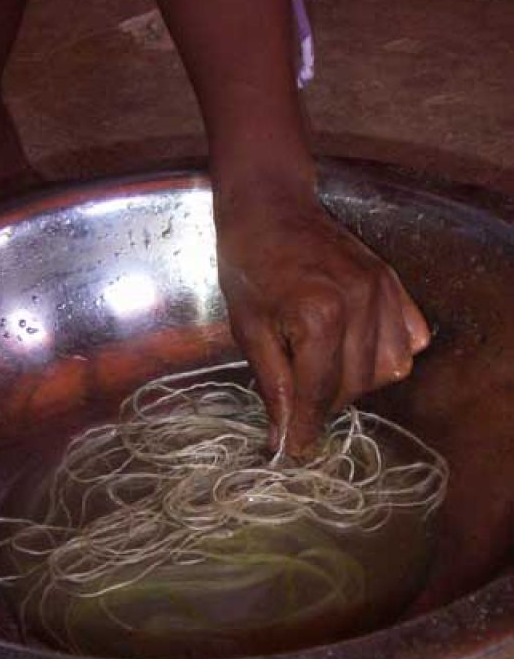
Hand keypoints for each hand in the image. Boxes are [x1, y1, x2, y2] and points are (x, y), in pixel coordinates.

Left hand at [215, 174, 429, 456]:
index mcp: (318, 316)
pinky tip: (358, 350)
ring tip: (326, 370)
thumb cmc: (249, 266)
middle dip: (326, 403)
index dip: (306, 426)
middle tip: (300, 399)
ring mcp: (383, 291)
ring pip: (389, 368)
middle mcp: (360, 304)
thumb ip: (273, 384)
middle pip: (355, 385)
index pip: (320, 392)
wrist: (270, 208)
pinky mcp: (393, 282)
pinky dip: (388, 354)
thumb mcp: (248, 329)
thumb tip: (283, 436)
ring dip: (357, 382)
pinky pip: (410, 339)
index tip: (296, 449)